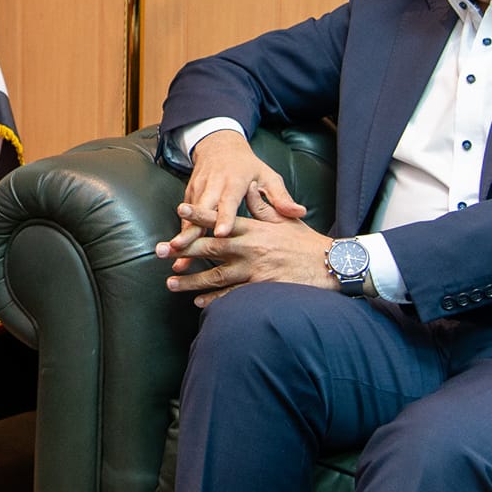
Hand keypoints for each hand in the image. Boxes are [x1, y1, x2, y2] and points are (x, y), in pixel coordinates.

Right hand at [154, 130, 306, 270]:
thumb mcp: (268, 176)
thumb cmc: (248, 166)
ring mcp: (198, 190)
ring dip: (180, 235)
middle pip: (200, 210)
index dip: (224, 218)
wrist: (219, 145)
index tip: (221, 234)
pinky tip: (175, 253)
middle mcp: (213, 185)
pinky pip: (184, 217)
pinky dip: (180, 233)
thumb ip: (281, 197)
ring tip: (171, 255)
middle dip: (190, 230)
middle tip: (180, 248)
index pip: (228, 201)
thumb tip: (299, 213)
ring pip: (188, 216)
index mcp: (234, 181)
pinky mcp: (188, 195)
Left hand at [158, 193, 333, 306]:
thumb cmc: (307, 243)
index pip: (222, 219)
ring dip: (191, 280)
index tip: (180, 209)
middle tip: (159, 251)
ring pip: (216, 276)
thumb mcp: (285, 219)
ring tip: (171, 282)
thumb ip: (263, 206)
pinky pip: (232, 296)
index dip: (200, 214)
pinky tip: (198, 301)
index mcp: (255, 229)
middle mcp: (251, 249)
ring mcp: (256, 271)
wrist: (332, 266)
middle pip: (211, 249)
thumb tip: (249, 190)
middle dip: (183, 250)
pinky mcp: (261, 290)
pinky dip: (214, 300)